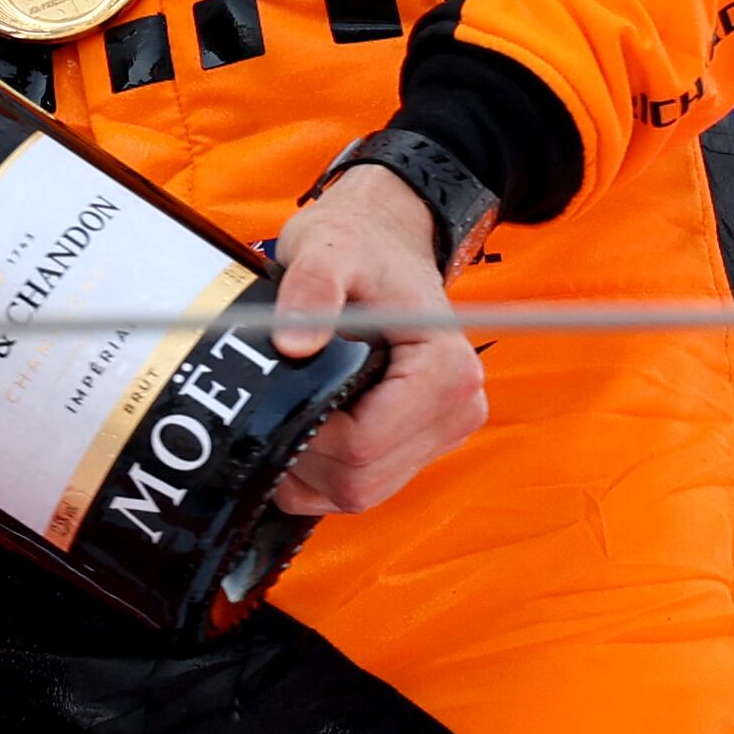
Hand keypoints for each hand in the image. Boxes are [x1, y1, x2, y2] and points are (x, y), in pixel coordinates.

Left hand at [266, 164, 489, 516]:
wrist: (385, 241)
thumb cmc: (362, 245)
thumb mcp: (330, 249)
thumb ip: (312, 288)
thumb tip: (293, 346)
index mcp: (447, 372)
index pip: (364, 443)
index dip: (308, 428)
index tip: (280, 387)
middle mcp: (457, 412)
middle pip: (361, 480)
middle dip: (305, 451)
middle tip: (277, 397)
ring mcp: (440, 434)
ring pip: (359, 492)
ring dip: (311, 466)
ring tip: (289, 404)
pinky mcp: (418, 445)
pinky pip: (360, 489)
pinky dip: (320, 474)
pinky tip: (301, 428)